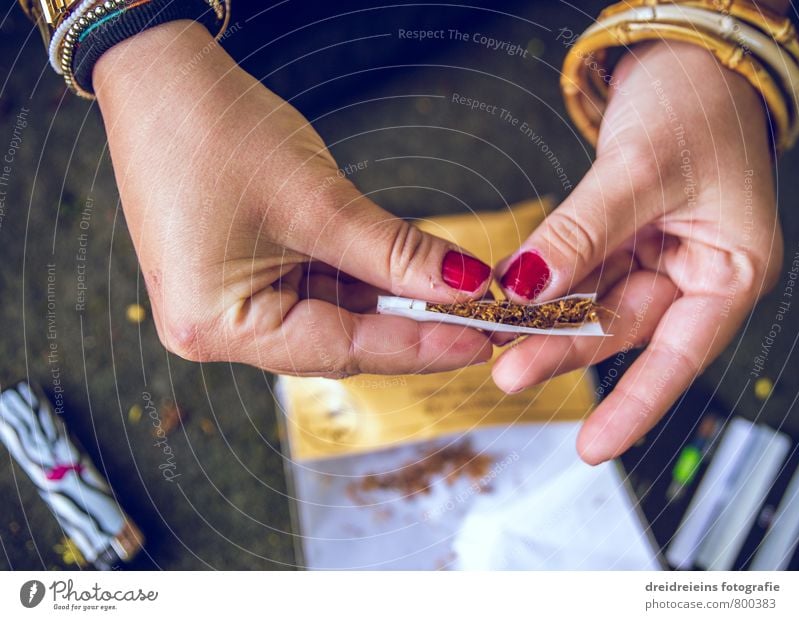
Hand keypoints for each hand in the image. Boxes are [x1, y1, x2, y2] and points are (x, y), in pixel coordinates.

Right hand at [94, 21, 493, 375]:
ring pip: (328, 322)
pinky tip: (400, 277)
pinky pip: (310, 295)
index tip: (479, 342)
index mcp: (217, 325)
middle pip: (335, 344)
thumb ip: (395, 253)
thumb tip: (464, 284)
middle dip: (407, 329)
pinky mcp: (238, 282)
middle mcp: (215, 330)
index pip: (342, 349)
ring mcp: (225, 308)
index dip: (418, 348)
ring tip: (448, 296)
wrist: (161, 78)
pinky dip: (357, 286)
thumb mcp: (319, 201)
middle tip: (475, 321)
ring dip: (386, 306)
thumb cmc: (216, 131)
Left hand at [491, 40, 781, 462]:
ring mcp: (653, 258)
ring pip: (591, 304)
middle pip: (621, 328)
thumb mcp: (641, 170)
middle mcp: (691, 273)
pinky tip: (509, 297)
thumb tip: (528, 287)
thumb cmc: (697, 104)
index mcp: (730, 271)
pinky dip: (543, 283)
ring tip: (497, 336)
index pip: (679, 354)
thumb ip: (582, 234)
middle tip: (509, 368)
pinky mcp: (619, 240)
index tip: (594, 444)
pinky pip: (576, 272)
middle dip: (563, 349)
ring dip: (542, 319)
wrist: (687, 59)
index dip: (636, 405)